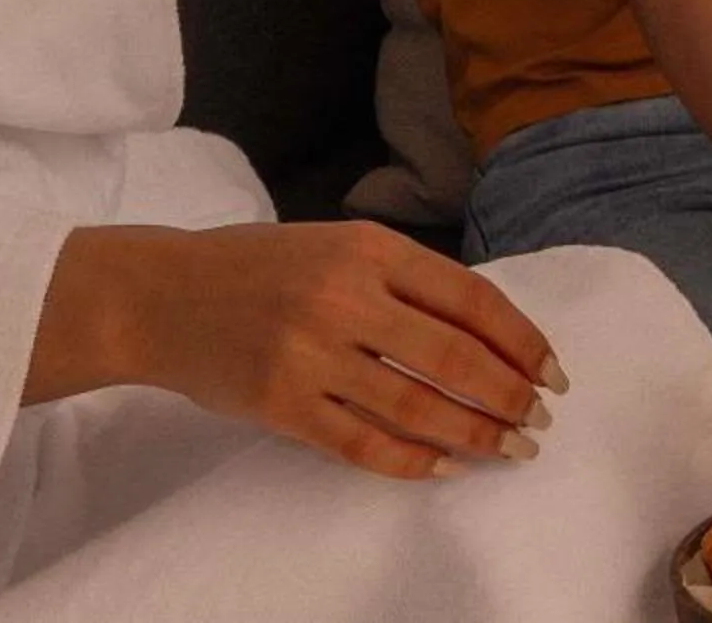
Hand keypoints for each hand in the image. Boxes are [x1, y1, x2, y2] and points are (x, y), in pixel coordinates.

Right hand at [64, 223, 565, 481]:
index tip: (552, 370)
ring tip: (508, 448)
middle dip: (509, 394)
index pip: (471, 299)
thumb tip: (487, 332)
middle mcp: (345, 299)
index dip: (520, 340)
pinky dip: (411, 460)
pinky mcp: (281, 405)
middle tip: (539, 419)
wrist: (160, 295)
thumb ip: (405, 279)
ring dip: (473, 434)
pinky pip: (361, 444)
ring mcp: (311, 355)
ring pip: (415, 406)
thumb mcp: (339, 245)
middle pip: (453, 357)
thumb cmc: (260, 266)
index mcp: (370, 249)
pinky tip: (444, 466)